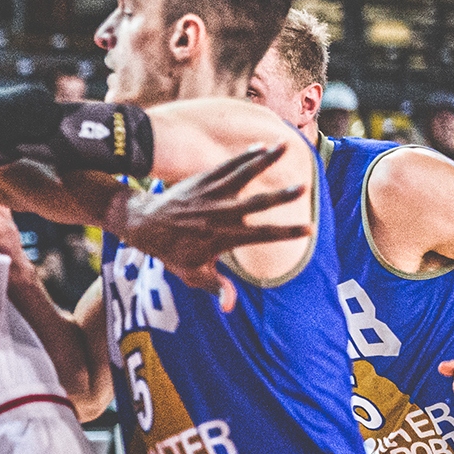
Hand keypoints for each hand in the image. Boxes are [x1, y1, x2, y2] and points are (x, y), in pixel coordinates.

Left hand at [107, 142, 309, 313]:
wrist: (145, 225)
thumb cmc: (172, 252)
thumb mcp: (192, 273)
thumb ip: (215, 286)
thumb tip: (229, 307)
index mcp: (222, 237)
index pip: (261, 235)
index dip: (286, 233)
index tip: (309, 229)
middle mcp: (219, 213)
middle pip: (255, 203)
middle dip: (280, 196)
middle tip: (303, 187)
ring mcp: (211, 194)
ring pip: (242, 174)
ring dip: (265, 160)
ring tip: (285, 146)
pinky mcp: (203, 180)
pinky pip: (227, 166)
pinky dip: (244, 156)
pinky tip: (263, 146)